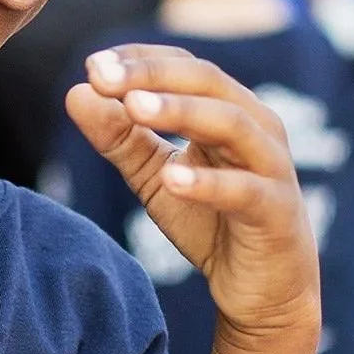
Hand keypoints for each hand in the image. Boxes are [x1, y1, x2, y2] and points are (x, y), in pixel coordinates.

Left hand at [67, 45, 320, 353]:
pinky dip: (207, 183)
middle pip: (207, 82)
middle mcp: (257, 127)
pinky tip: (171, 180)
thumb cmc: (212, 223)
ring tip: (133, 108)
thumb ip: (121, 139)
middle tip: (103, 76)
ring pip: (231, 124)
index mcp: (229, 110)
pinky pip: (244, 190)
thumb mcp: (156, 178)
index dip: (140, 60)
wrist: (263, 293)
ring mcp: (271, 167)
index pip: (184, 67)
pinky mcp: (277, 212)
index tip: (93, 64)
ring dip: (180, 111)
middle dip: (152, 76)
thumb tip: (76, 92)